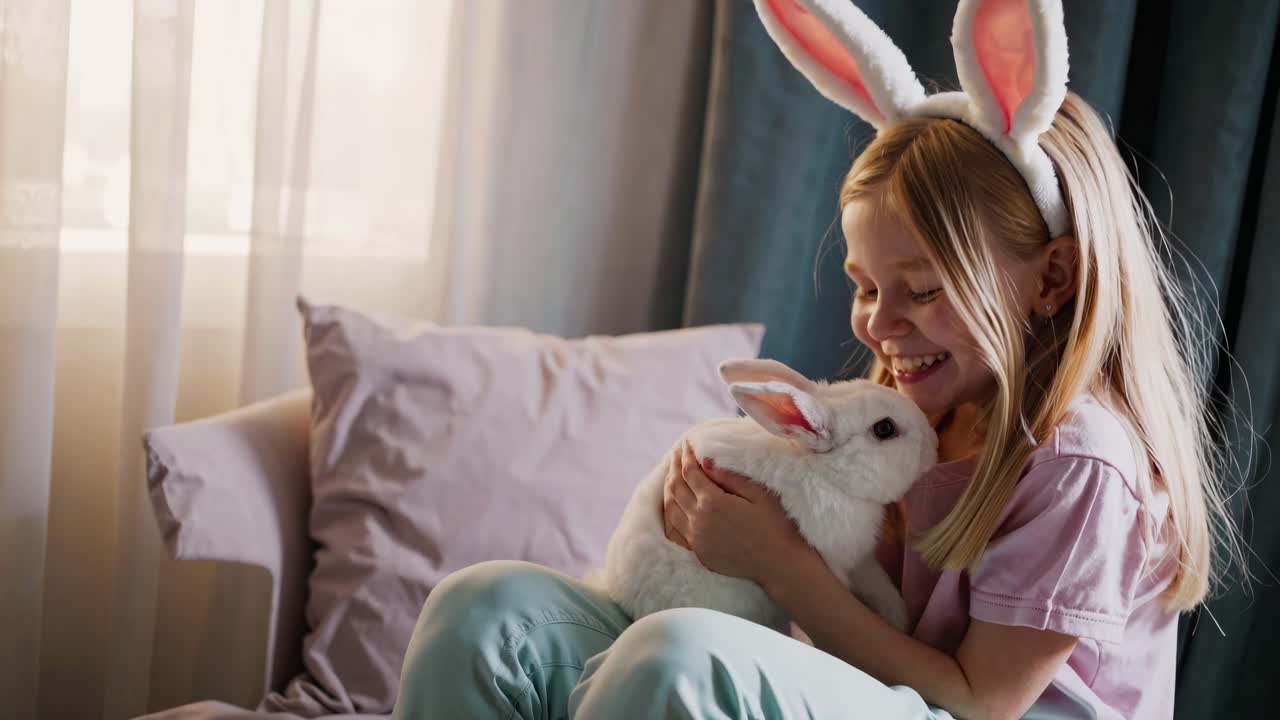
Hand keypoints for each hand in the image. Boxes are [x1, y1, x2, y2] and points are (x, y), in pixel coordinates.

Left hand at [661, 439, 814, 585]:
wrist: (779, 564)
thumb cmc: (775, 526)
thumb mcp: (758, 494)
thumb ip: (729, 477)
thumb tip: (705, 460)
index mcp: (713, 502)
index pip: (690, 472)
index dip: (686, 455)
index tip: (686, 444)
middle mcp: (698, 520)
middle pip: (676, 487)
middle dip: (674, 467)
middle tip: (677, 454)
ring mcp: (696, 539)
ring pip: (671, 508)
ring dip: (669, 489)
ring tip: (672, 475)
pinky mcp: (699, 553)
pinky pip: (674, 531)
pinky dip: (670, 514)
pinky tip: (672, 507)